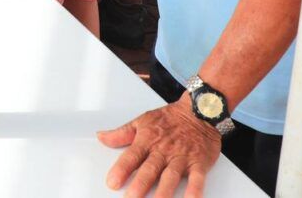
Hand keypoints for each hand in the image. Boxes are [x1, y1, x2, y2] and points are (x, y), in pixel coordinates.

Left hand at [98, 95, 220, 197]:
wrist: (199, 111)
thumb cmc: (170, 118)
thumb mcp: (142, 121)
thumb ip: (121, 133)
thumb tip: (101, 137)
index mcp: (147, 140)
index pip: (132, 156)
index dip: (121, 170)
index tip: (112, 182)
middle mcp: (164, 150)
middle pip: (150, 169)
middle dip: (140, 185)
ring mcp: (181, 157)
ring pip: (171, 176)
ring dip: (163, 192)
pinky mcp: (199, 163)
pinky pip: (198, 179)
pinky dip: (194, 191)